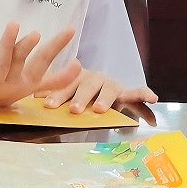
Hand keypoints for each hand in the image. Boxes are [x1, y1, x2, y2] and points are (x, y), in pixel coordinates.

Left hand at [0, 23, 79, 108]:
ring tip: (14, 25)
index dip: (61, 68)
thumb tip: (78, 66)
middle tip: (37, 33)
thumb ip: (50, 76)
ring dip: (6, 45)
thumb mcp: (28, 83)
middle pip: (22, 63)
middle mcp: (10, 86)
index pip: (44, 68)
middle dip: (29, 48)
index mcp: (25, 83)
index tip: (78, 62)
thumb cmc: (2, 88)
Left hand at [39, 66, 157, 114]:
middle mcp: (93, 78)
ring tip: (100, 109)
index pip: (65, 85)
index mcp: (75, 77)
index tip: (48, 105)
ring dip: (105, 99)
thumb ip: (52, 94)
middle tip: (75, 110)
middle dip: (80, 97)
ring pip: (109, 89)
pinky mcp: (126, 91)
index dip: (57, 94)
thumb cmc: (76, 93)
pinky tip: (153, 98)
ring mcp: (111, 84)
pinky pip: (136, 92)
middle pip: (87, 86)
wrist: (98, 90)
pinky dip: (144, 94)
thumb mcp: (63, 93)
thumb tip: (32, 98)